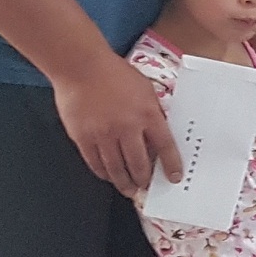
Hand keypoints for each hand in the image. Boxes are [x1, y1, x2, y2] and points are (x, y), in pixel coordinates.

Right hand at [57, 53, 180, 196]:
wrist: (81, 67)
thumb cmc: (115, 74)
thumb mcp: (145, 89)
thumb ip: (153, 112)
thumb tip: (160, 132)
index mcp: (147, 115)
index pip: (165, 147)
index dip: (171, 165)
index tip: (174, 177)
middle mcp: (127, 128)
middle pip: (139, 164)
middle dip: (144, 180)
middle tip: (145, 188)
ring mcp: (103, 135)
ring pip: (116, 169)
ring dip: (124, 182)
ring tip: (128, 189)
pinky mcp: (83, 138)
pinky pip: (95, 163)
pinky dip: (103, 173)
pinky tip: (108, 176)